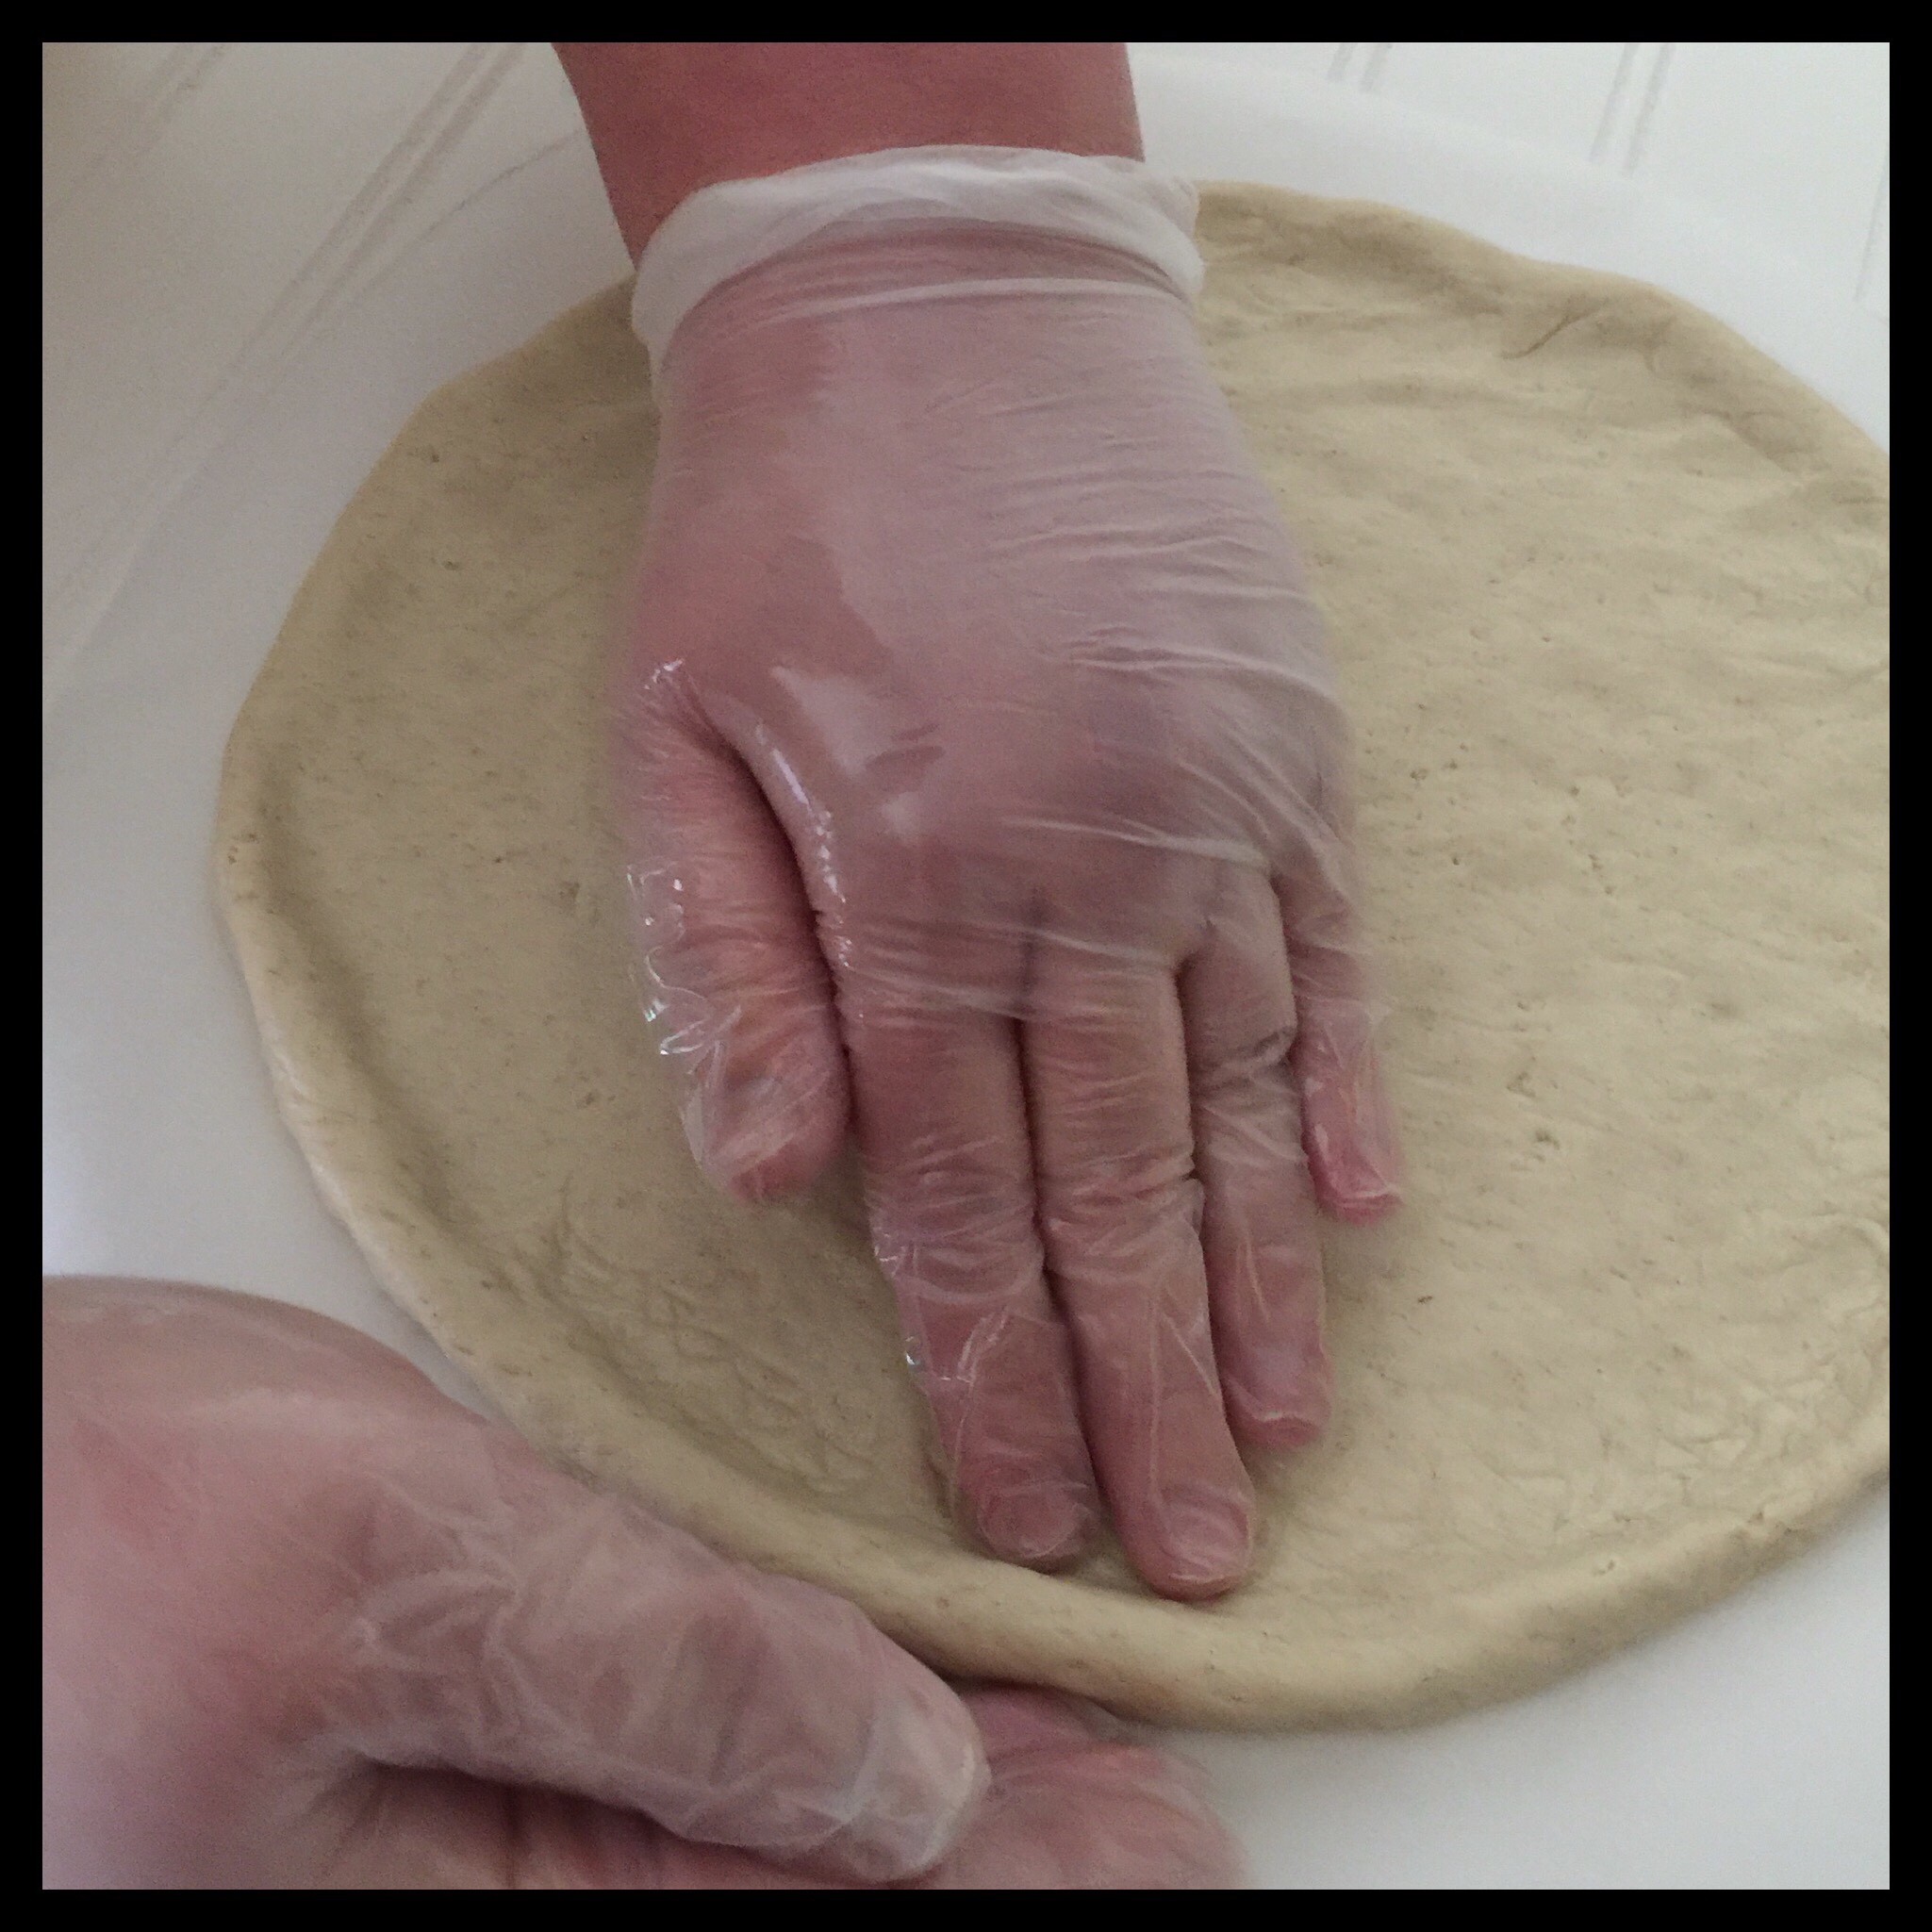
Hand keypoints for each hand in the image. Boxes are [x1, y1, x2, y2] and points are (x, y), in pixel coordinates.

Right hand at [42, 1278, 1236, 1888]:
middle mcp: (486, 1895)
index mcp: (474, 1924)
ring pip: (751, 1824)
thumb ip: (653, 1677)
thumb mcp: (385, 1574)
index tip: (1171, 1842)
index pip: (810, 1920)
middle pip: (800, 1887)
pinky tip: (885, 1695)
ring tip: (1077, 1763)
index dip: (1013, 1883)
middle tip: (1172, 1818)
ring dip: (921, 1793)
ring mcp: (475, 1817)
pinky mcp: (457, 1712)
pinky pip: (666, 1748)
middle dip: (999, 1853)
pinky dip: (798, 1719)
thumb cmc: (82, 1527)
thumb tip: (906, 1783)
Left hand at [615, 216, 1399, 1601]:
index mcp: (918, 884)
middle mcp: (1086, 874)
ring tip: (1278, 1435)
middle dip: (1140, 1390)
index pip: (959, 1194)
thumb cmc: (776, 531)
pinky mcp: (1288, 756)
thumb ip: (728, 966)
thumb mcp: (674, 737)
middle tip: (1185, 1559)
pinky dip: (1346, 1092)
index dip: (992, 1370)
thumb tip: (776, 1184)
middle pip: (1116, 1188)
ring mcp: (1208, 815)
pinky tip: (1359, 1213)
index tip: (1028, 1515)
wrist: (934, 307)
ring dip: (1256, 1284)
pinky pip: (1330, 957)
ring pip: (1239, 1100)